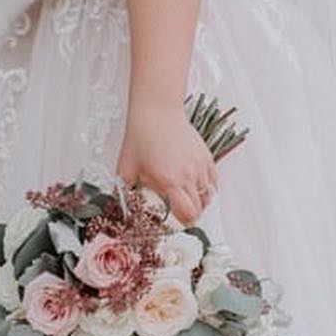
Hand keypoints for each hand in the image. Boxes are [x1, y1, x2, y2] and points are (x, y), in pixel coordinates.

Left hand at [116, 101, 218, 225]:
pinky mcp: (206, 157)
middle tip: (181, 214)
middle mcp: (188, 175)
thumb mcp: (126, 167)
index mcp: (168, 181)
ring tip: (187, 200)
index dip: (183, 223)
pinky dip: (208, 189)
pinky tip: (197, 188)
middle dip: (191, 215)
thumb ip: (125, 191)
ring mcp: (199, 166)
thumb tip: (122, 207)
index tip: (176, 223)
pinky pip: (213, 181)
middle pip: (200, 208)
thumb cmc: (140, 137)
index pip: (187, 213)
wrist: (156, 112)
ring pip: (209, 196)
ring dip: (200, 203)